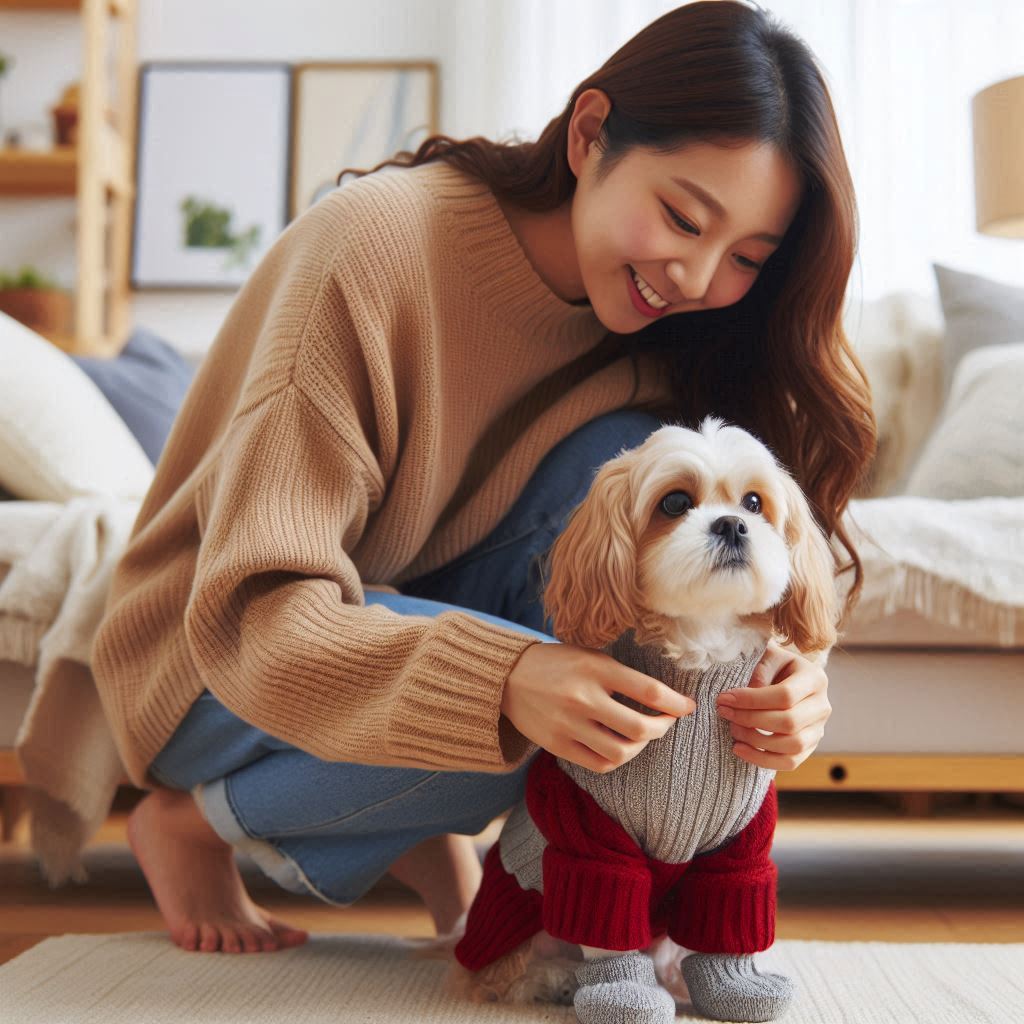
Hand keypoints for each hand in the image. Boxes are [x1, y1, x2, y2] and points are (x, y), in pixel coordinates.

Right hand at [502, 642, 696, 773]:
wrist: (507, 677)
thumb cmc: (557, 663)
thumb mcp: (589, 656)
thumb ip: (621, 676)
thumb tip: (663, 697)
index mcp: (595, 669)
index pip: (648, 690)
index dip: (675, 702)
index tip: (687, 707)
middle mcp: (583, 698)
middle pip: (640, 727)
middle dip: (662, 728)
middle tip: (666, 722)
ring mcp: (569, 725)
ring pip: (621, 752)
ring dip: (640, 747)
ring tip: (642, 736)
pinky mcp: (557, 746)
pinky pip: (599, 764)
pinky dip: (617, 759)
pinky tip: (620, 747)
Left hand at [715, 639, 831, 769]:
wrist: (790, 678)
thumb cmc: (776, 665)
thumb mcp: (769, 656)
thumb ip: (760, 669)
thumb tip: (750, 693)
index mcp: (814, 678)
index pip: (785, 695)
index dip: (752, 700)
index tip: (725, 698)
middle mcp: (822, 706)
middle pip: (789, 722)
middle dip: (750, 720)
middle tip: (725, 713)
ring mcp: (819, 729)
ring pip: (792, 746)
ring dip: (756, 741)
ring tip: (732, 730)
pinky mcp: (809, 747)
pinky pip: (790, 762)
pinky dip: (762, 760)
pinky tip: (739, 749)